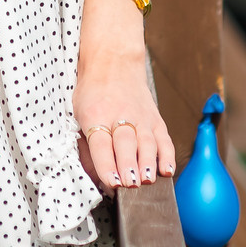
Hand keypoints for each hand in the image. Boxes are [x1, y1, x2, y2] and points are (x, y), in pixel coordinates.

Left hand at [74, 0, 174, 190]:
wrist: (112, 62)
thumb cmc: (92, 92)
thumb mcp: (78, 114)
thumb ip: (86, 146)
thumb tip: (94, 177)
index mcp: (95, 116)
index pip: (100, 145)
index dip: (106, 165)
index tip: (112, 183)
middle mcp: (119, 116)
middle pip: (125, 143)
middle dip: (129, 165)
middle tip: (131, 184)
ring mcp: (140, 117)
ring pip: (146, 142)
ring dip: (148, 163)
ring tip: (147, 180)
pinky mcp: (154, 119)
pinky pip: (163, 139)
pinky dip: (167, 155)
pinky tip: (167, 170)